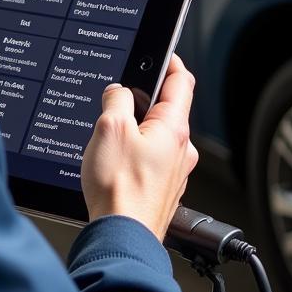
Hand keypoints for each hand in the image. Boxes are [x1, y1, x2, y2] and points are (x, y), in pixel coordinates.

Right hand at [81, 54, 198, 242]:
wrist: (122, 237)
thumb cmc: (120, 190)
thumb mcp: (110, 128)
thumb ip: (115, 100)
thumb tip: (117, 91)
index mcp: (174, 128)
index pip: (182, 80)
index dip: (170, 62)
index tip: (161, 53)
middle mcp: (181, 149)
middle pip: (169, 108)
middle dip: (145, 97)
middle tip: (121, 95)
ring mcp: (174, 171)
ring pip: (158, 136)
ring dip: (138, 128)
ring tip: (112, 134)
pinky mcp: (162, 188)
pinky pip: (152, 158)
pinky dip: (136, 151)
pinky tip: (115, 162)